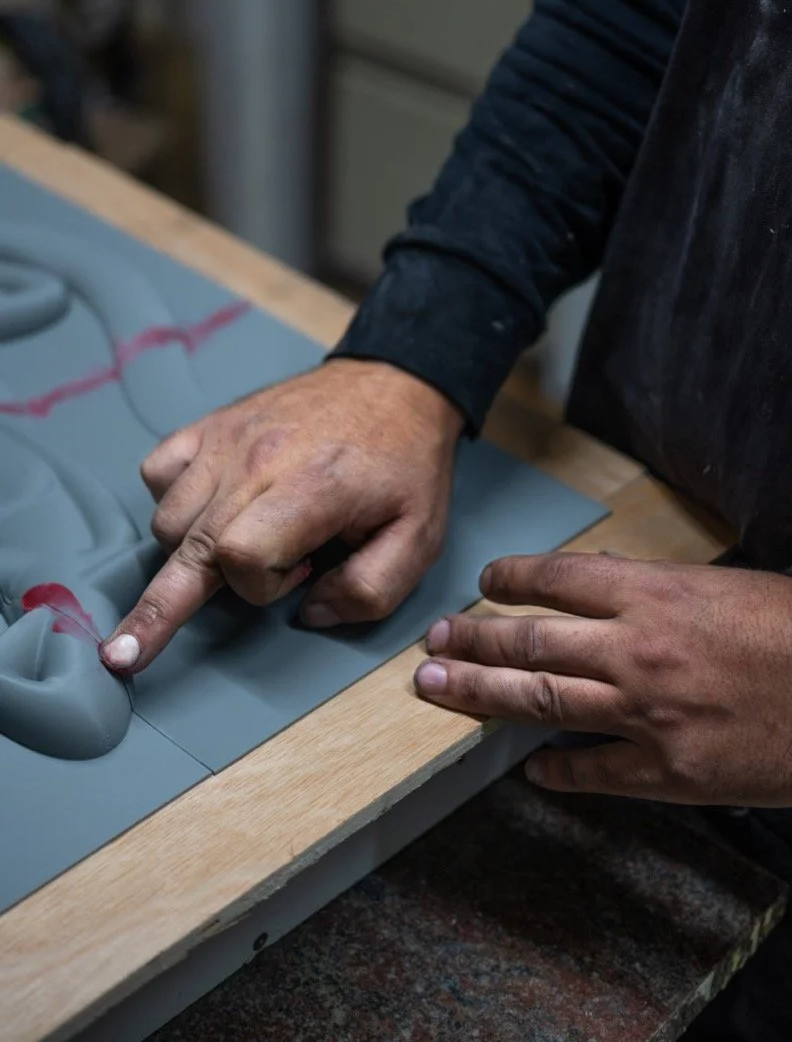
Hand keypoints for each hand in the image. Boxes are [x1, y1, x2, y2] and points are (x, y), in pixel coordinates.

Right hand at [101, 360, 462, 672]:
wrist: (394, 385)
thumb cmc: (406, 466)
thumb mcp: (419, 540)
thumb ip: (369, 592)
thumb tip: (307, 613)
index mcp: (311, 489)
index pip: (240, 555)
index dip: (260, 587)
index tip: (300, 575)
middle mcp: (257, 461)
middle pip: (185, 547)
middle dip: (158, 610)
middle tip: (121, 655)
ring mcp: (227, 439)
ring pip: (168, 519)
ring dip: (194, 549)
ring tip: (251, 537)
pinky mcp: (212, 425)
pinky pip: (158, 472)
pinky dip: (173, 499)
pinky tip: (213, 507)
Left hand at [415, 552, 791, 806]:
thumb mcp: (718, 584)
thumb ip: (649, 584)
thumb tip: (595, 579)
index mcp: (653, 594)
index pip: (556, 579)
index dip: (509, 578)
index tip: (484, 582)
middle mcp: (635, 649)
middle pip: (529, 643)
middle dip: (470, 639)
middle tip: (433, 641)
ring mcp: (646, 714)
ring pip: (540, 702)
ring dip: (479, 695)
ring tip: (435, 690)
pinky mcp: (668, 770)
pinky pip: (594, 772)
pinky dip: (557, 770)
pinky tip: (530, 770)